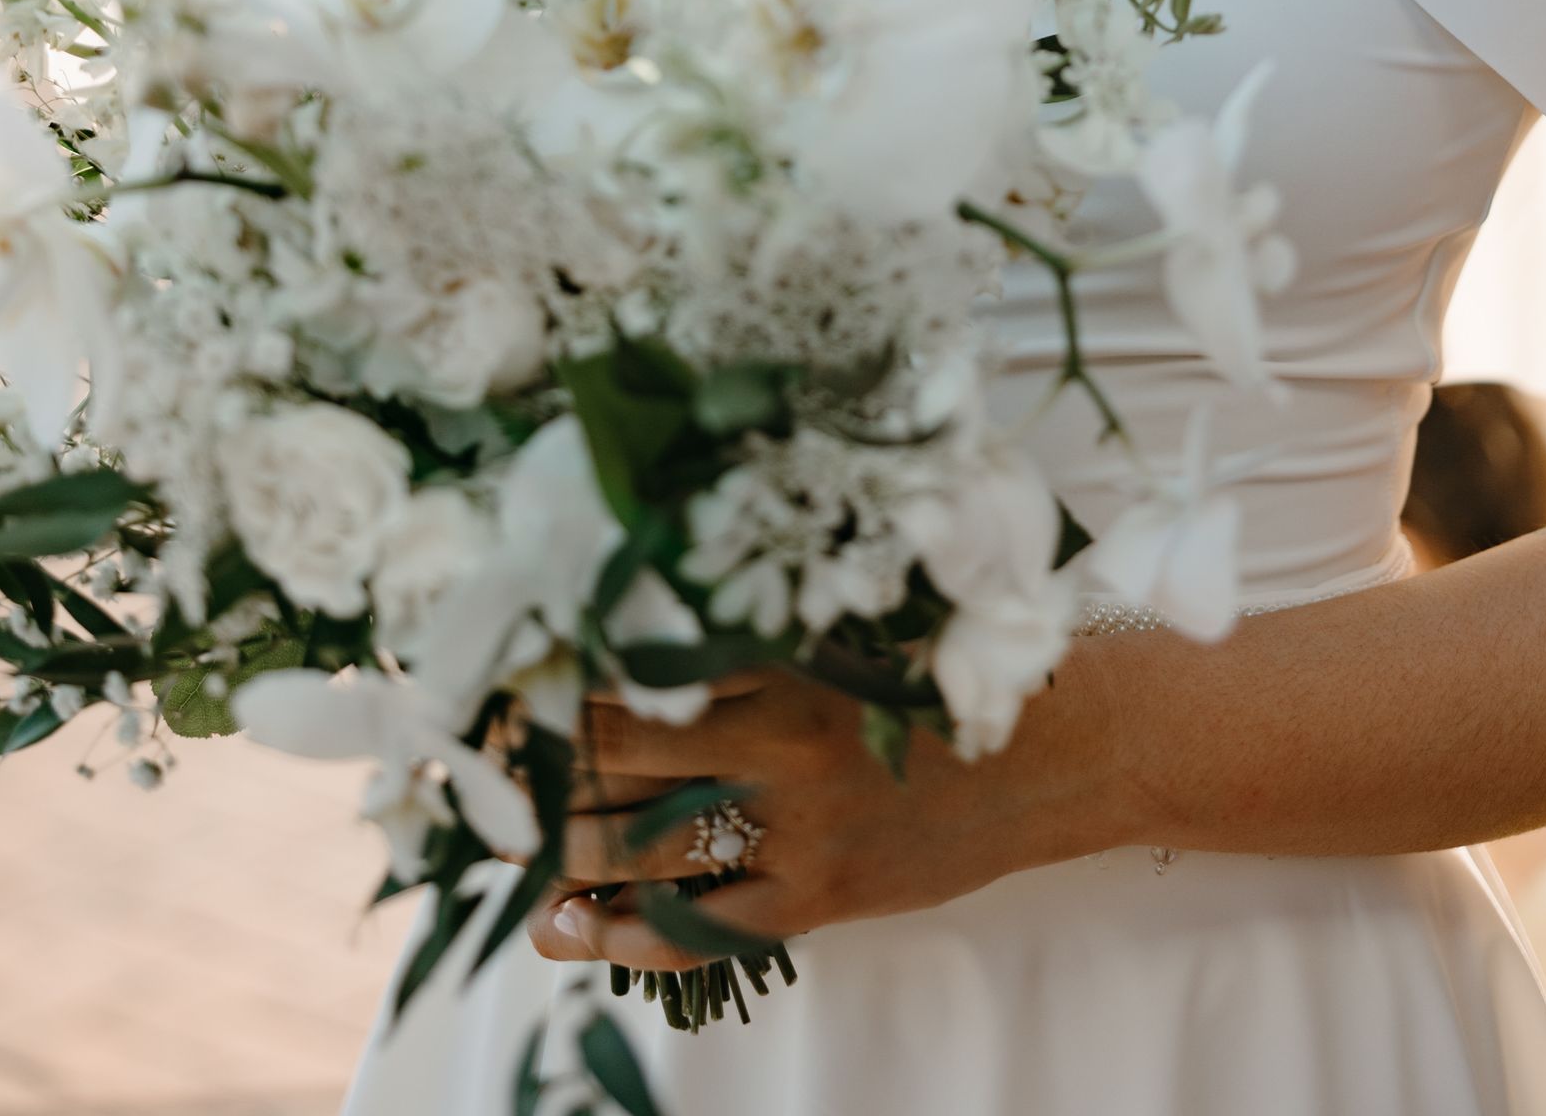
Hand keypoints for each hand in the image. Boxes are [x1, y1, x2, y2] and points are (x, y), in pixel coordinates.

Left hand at [526, 653, 1134, 973]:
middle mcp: (781, 742)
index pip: (633, 666)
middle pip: (617, 754)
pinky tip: (570, 924)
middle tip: (478, 753)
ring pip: (640, 846)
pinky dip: (624, 934)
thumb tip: (642, 612)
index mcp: (784, 654)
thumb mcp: (853, 619)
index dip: (557, 674)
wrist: (1068, 741)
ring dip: (559, 845)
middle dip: (536, 759)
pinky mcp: (822, 896)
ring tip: (506, 839)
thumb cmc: (954, 662)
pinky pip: (700, 929)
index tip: (501, 670)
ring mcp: (801, 828)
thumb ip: (759, 624)